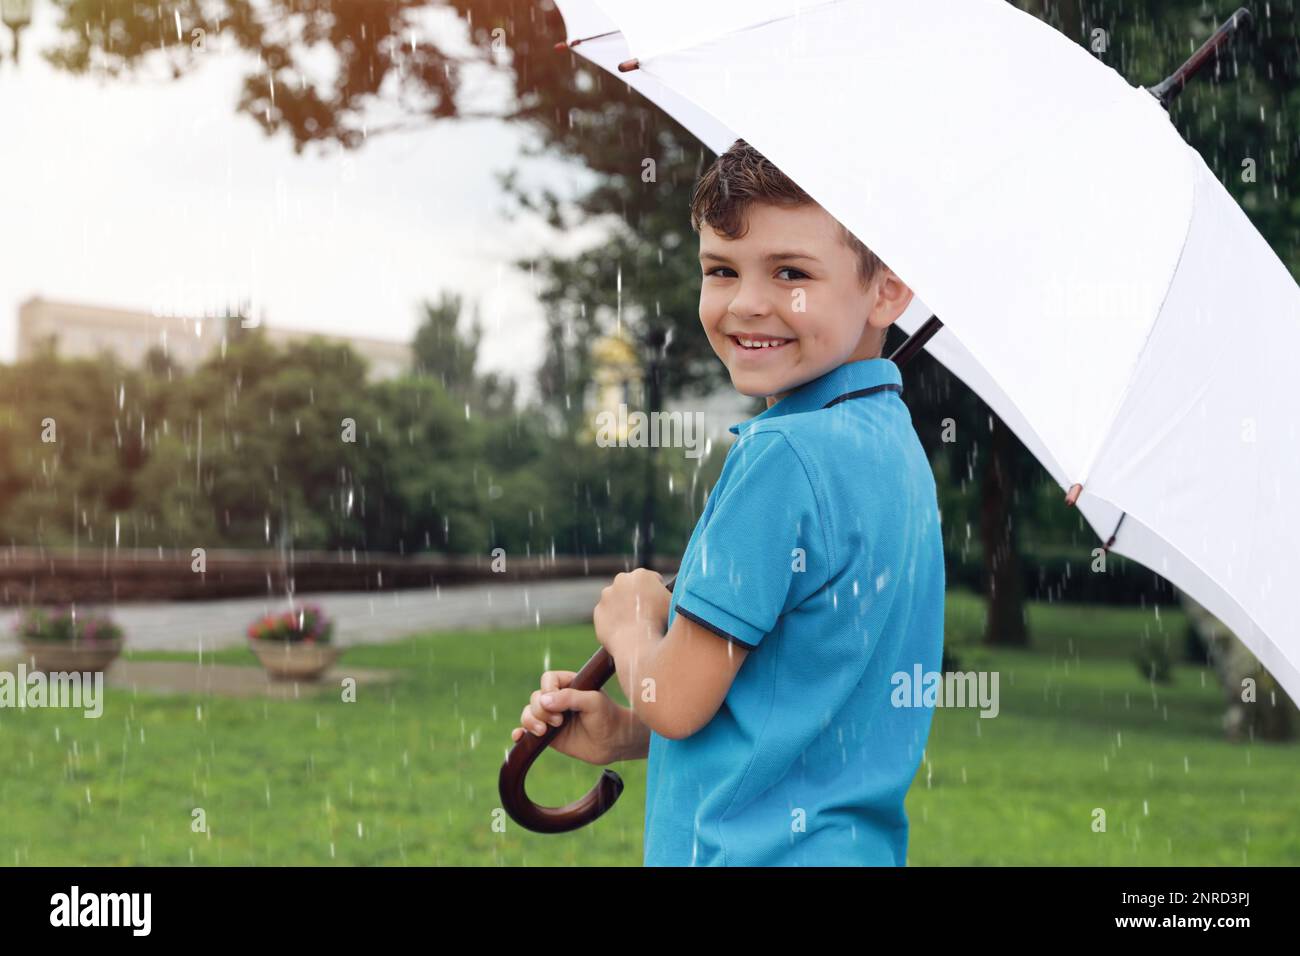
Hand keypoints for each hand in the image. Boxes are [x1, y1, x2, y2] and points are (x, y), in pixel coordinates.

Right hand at [510, 669, 632, 765]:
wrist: (614, 743)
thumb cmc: (608, 717)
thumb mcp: (593, 702)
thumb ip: (570, 698)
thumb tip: (544, 700)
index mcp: (569, 684)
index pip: (548, 679)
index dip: (547, 690)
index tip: (557, 704)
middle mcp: (558, 699)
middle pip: (535, 698)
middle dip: (541, 710)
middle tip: (559, 722)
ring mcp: (552, 717)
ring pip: (529, 713)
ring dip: (530, 721)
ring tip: (544, 732)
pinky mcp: (548, 735)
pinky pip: (527, 731)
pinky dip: (520, 732)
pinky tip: (518, 737)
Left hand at [593, 568, 670, 656]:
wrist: (637, 645)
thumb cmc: (661, 625)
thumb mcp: (674, 604)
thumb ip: (672, 594)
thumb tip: (675, 592)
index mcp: (642, 575)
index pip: (652, 580)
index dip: (658, 593)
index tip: (661, 605)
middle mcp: (621, 580)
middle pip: (632, 587)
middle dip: (638, 596)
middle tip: (648, 614)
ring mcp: (607, 596)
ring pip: (618, 600)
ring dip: (624, 607)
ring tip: (636, 624)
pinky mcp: (598, 612)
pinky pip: (608, 615)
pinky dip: (614, 621)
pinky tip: (625, 631)